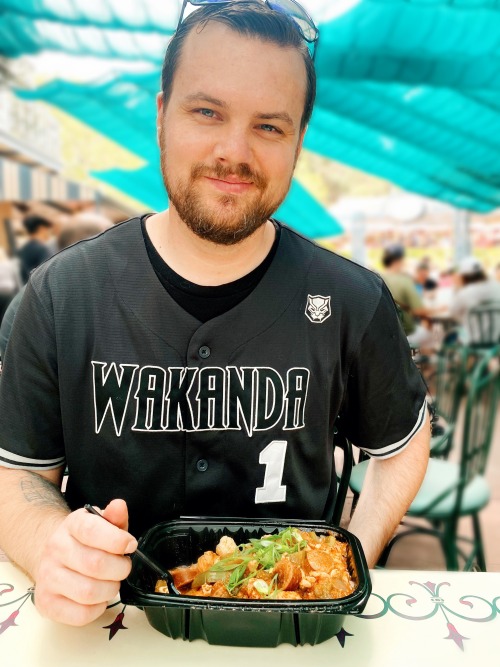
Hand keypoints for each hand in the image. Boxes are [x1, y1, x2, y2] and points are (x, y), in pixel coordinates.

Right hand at [33, 499, 137, 625]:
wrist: (52, 556)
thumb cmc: (85, 541)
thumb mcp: (101, 524)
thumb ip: (114, 518)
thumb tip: (119, 506)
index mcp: (71, 525)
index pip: (92, 530)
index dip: (117, 540)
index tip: (131, 545)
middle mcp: (55, 549)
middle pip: (95, 564)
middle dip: (120, 569)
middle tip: (123, 567)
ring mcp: (48, 577)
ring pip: (88, 592)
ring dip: (110, 590)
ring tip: (111, 583)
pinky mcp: (46, 603)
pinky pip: (80, 614)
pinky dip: (98, 609)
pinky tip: (98, 598)